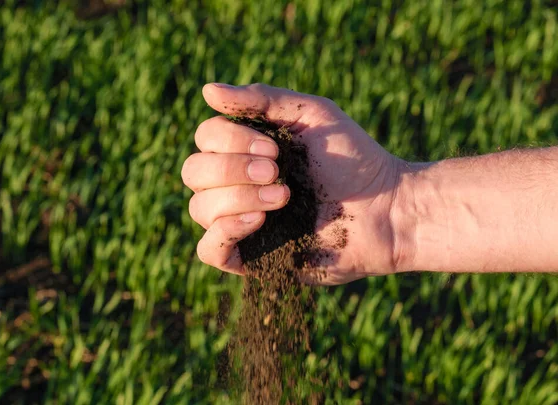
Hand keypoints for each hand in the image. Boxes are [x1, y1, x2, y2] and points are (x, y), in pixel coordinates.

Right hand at [182, 83, 404, 284]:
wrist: (385, 209)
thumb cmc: (353, 159)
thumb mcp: (311, 114)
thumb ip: (262, 100)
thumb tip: (207, 90)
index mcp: (246, 151)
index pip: (205, 139)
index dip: (229, 141)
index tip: (276, 148)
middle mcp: (237, 184)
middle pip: (194, 172)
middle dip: (232, 169)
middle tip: (278, 172)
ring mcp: (241, 222)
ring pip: (199, 208)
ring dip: (238, 198)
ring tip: (283, 198)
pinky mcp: (251, 258)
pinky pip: (208, 250)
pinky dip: (225, 231)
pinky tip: (260, 221)